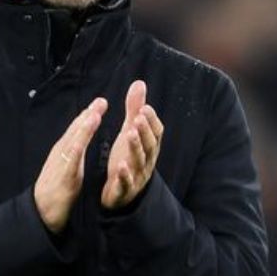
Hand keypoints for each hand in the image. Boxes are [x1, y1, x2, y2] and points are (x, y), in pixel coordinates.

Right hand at [34, 97, 106, 232]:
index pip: (78, 130)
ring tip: (93, 114)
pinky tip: (81, 141)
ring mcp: (61, 163)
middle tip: (101, 100)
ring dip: (83, 128)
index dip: (88, 116)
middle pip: (76, 131)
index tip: (100, 102)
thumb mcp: (68, 167)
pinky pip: (69, 161)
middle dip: (88, 115)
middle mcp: (61, 153)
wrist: (41, 211)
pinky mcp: (63, 177)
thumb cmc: (56, 190)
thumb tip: (81, 141)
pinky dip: (75, 150)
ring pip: (73, 142)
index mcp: (65, 151)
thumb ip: (74, 154)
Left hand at [101, 80, 164, 209]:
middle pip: (149, 145)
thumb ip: (134, 109)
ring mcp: (137, 176)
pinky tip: (120, 166)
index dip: (151, 121)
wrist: (122, 192)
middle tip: (138, 117)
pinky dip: (124, 175)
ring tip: (129, 134)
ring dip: (135, 148)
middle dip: (144, 131)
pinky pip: (126, 183)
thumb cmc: (127, 157)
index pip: (156, 133)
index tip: (144, 107)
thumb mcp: (130, 131)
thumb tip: (139, 83)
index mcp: (149, 147)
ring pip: (139, 162)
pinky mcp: (125, 189)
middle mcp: (146, 161)